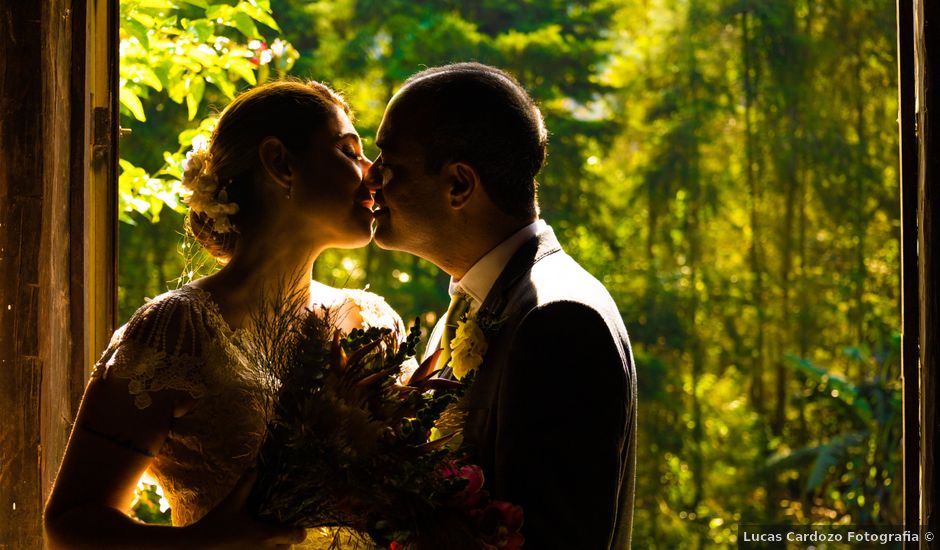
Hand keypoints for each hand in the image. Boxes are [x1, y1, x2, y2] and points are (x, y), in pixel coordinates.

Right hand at [187, 469, 306, 548]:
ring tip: (267, 534)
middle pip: (289, 546)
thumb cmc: (215, 525)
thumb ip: (246, 484)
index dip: (299, 529)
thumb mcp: (232, 502)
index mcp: (266, 534)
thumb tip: (255, 467)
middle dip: (287, 537)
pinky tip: (255, 542)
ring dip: (277, 546)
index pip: (298, 536)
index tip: (294, 521)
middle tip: (279, 525)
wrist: (196, 547)